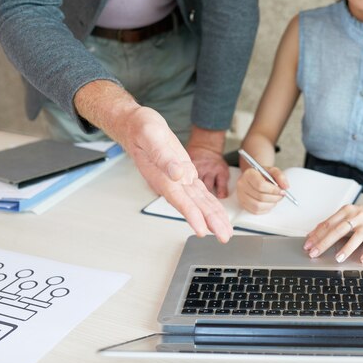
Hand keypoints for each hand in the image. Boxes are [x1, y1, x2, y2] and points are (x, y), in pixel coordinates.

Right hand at [120, 107, 232, 241]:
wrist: (137, 125)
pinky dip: (210, 204)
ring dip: (213, 217)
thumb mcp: (150, 135)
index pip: (179, 200)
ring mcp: (179, 180)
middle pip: (194, 206)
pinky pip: (200, 193)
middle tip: (223, 237)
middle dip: (209, 222)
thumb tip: (177, 173)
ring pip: (200, 202)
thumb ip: (163, 156)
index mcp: (162, 176)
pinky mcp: (185, 174)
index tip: (201, 230)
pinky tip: (218, 215)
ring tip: (225, 232)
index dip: (191, 215)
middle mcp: (171, 182)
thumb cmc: (140, 128)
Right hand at [236, 167, 287, 213]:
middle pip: (260, 196)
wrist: (255, 177)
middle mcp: (242, 184)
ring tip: (275, 199)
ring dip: (270, 204)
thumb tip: (285, 187)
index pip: (260, 185)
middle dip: (274, 198)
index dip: (273, 190)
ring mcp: (241, 195)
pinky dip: (265, 209)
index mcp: (249, 174)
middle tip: (281, 196)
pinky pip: (255, 211)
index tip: (281, 191)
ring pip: (257, 206)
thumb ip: (280, 177)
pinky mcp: (243, 204)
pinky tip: (269, 203)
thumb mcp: (273, 171)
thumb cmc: (263, 174)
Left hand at [304, 199, 362, 263]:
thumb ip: (331, 224)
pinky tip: (362, 259)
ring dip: (346, 248)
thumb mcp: (346, 215)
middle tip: (314, 253)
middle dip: (325, 242)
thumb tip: (312, 236)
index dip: (316, 235)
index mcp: (346, 211)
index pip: (328, 224)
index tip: (307, 245)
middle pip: (338, 230)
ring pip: (357, 236)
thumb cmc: (362, 214)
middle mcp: (357, 216)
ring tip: (338, 258)